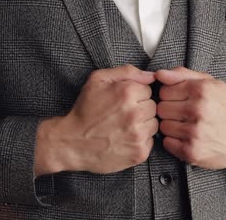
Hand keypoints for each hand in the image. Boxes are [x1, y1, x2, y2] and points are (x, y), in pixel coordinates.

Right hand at [34, 64, 157, 175]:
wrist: (71, 142)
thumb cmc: (85, 110)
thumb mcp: (98, 80)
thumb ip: (127, 72)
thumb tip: (152, 75)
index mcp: (127, 92)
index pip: (148, 90)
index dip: (135, 95)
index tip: (123, 101)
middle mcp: (135, 113)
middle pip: (153, 107)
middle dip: (140, 109)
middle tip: (122, 115)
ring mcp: (138, 135)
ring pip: (154, 124)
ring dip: (142, 125)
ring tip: (123, 127)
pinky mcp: (139, 153)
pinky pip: (150, 142)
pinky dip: (140, 141)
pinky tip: (124, 139)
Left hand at [155, 66, 225, 169]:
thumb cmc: (225, 108)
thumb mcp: (211, 84)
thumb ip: (183, 74)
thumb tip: (158, 74)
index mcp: (201, 90)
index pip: (164, 91)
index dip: (171, 96)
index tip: (181, 100)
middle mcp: (198, 110)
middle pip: (161, 108)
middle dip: (170, 111)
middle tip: (185, 114)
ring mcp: (194, 132)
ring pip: (163, 126)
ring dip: (172, 126)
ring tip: (187, 125)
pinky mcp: (191, 151)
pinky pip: (167, 143)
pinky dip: (174, 141)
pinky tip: (187, 137)